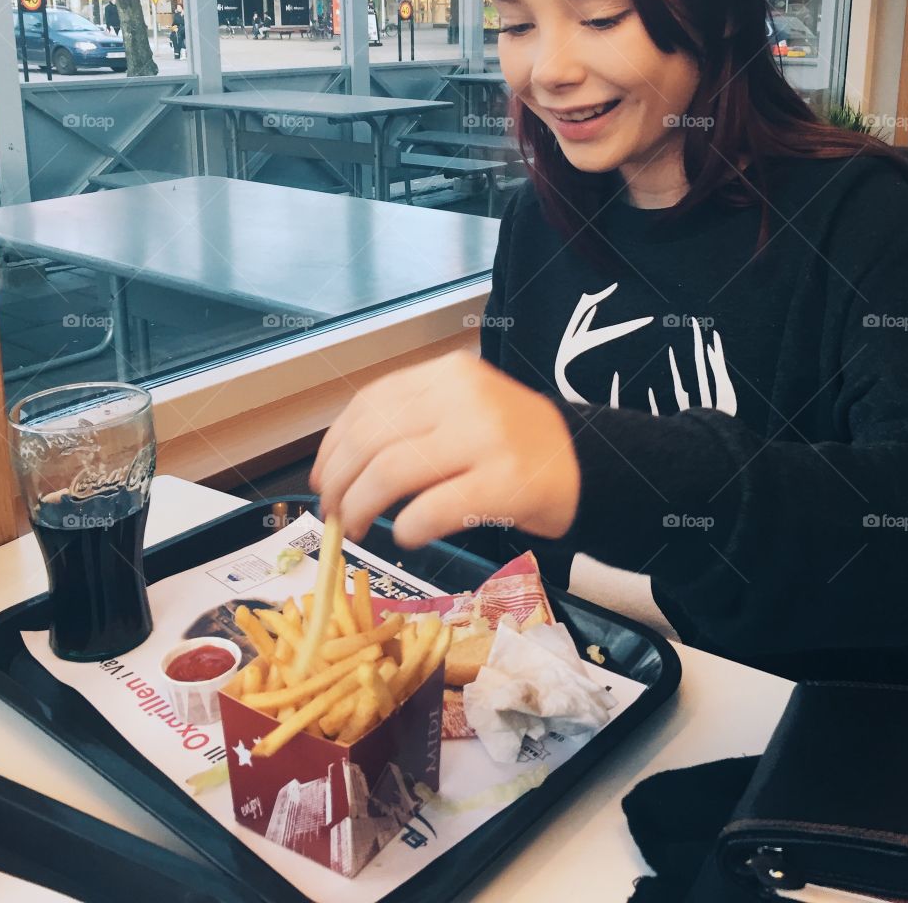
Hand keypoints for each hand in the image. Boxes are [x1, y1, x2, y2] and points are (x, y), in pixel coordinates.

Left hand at [309, 349, 580, 548]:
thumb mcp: (463, 410)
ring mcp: (486, 437)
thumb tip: (339, 466)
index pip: (370, 403)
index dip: (334, 444)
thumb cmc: (513, 444)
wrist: (584, 464)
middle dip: (340, 482)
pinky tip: (407, 535)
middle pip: (373, 439)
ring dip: (361, 507)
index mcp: (449, 373)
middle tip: (332, 512)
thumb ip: (411, 421)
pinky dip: (407, 527)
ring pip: (392, 472)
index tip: (322, 476)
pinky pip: (432, 508)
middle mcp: (465, 397)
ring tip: (357, 527)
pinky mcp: (504, 482)